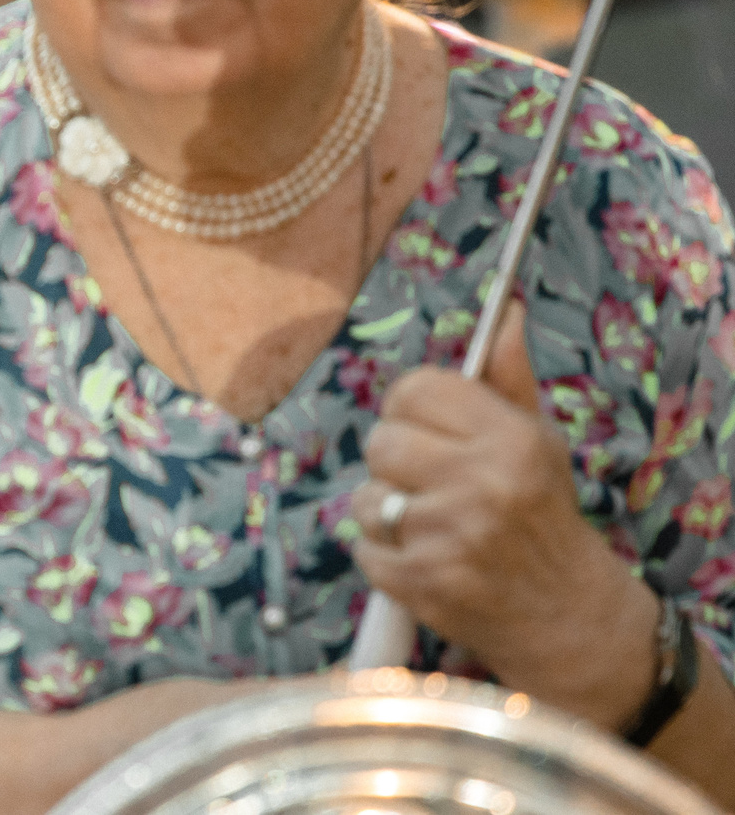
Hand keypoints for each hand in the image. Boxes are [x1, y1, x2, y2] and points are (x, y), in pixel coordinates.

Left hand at [349, 304, 656, 728]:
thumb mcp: (537, 443)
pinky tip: (428, 559)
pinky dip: (385, 555)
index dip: (411, 408)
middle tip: (432, 483)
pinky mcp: (420, 582)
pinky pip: (363, 547)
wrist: (569, 619)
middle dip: (396, 461)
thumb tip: (503, 312)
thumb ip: (507, 378)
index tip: (426, 427)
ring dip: (388, 512)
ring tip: (435, 526)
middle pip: (380, 440)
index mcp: (510, 440)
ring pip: (366, 496)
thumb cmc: (543, 517)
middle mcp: (481, 484)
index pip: (415, 389)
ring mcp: (448, 536)